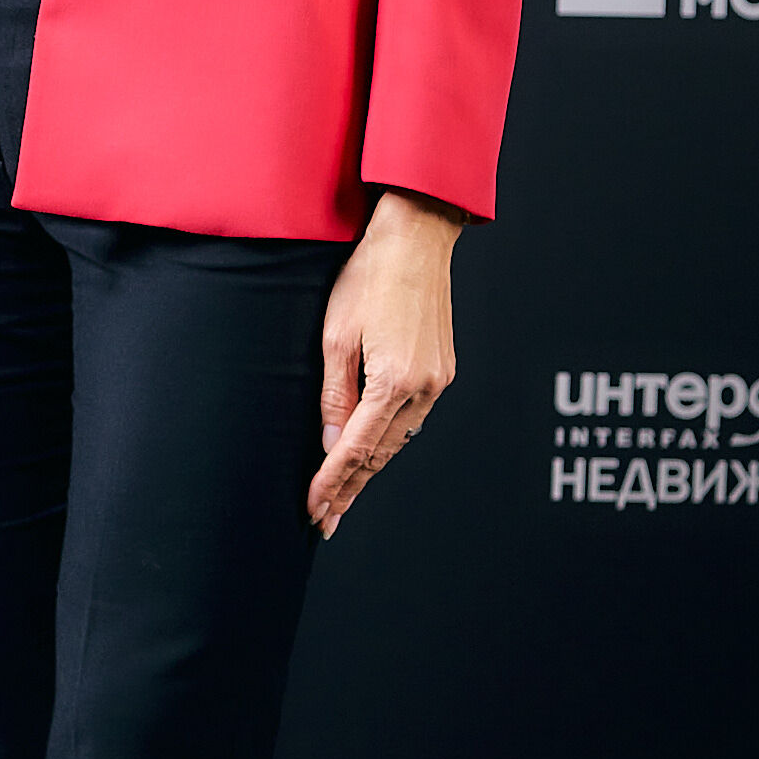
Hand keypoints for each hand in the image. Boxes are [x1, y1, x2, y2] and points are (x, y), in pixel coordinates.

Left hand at [308, 190, 460, 537]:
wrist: (416, 239)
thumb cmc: (369, 276)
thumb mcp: (335, 336)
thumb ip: (335, 395)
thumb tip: (332, 444)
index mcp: (395, 381)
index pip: (357, 450)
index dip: (333, 485)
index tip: (315, 511)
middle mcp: (424, 387)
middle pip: (382, 454)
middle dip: (351, 489)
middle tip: (326, 520)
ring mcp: (438, 380)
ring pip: (399, 440)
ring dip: (370, 470)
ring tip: (342, 497)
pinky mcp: (442, 369)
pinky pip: (411, 419)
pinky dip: (388, 441)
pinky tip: (370, 453)